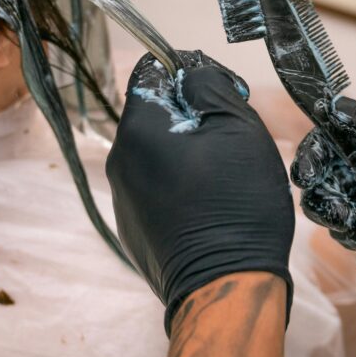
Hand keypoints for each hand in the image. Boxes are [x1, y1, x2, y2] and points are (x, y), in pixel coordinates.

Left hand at [106, 52, 293, 332]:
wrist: (225, 288)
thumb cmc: (236, 204)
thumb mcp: (237, 128)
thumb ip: (208, 85)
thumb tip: (188, 69)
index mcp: (137, 129)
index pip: (150, 72)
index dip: (189, 72)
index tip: (223, 91)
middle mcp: (118, 160)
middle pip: (155, 115)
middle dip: (193, 116)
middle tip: (235, 137)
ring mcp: (122, 198)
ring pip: (158, 153)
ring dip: (190, 152)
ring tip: (228, 176)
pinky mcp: (133, 229)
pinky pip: (156, 189)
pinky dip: (181, 186)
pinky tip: (212, 206)